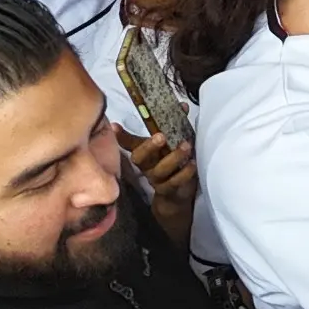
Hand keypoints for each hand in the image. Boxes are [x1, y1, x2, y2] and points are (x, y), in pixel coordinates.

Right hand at [124, 130, 198, 250]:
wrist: (176, 199)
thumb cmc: (171, 167)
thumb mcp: (165, 149)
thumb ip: (162, 130)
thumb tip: (169, 109)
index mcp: (146, 157)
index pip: (133, 146)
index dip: (124, 137)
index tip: (116, 126)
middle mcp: (148, 168)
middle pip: (140, 158)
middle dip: (149, 146)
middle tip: (161, 135)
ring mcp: (158, 180)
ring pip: (160, 170)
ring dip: (173, 157)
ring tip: (186, 146)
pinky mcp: (170, 191)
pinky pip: (174, 183)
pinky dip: (184, 173)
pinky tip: (192, 164)